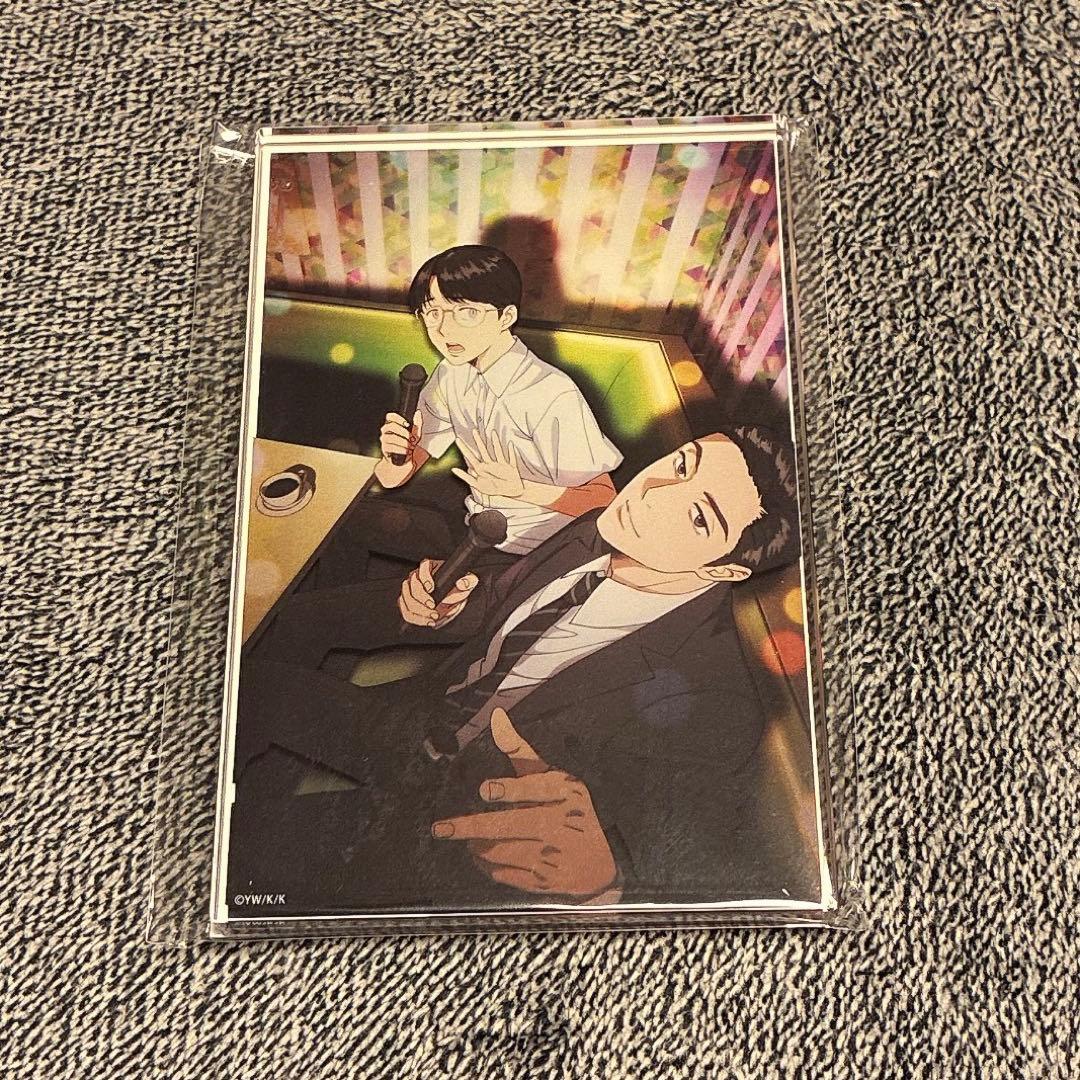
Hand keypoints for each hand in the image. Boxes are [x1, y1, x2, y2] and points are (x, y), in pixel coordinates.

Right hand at [379, 409, 422, 464]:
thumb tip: (418, 413)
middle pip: (390, 426)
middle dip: (403, 432)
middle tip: (411, 438)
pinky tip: (406, 451)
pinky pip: (390, 447)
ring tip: (410, 446)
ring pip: (391, 437)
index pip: (390, 416)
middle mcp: (386, 431)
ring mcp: (384, 440)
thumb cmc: (409, 444)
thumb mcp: (416, 433)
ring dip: (403, 442)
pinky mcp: (385, 449)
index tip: (407, 424)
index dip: (398, 418)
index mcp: (393, 424)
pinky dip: (400, 449)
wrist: (406, 459)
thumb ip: (417, 423)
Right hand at [397, 557, 477, 627]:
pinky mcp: (407, 603)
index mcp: (430, 567)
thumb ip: (468, 581)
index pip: (424, 567)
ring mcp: (410, 590)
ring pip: (407, 600)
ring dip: (419, 611)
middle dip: (422, 599)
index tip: (431, 588)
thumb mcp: (467, 583)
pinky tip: (428, 621)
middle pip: (413, 585)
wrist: (452, 600)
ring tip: (433, 616)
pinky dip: (416, 618)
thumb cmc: (457, 588)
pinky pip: (406, 612)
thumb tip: (462, 584)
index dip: (425, 577)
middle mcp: (417, 576)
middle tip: (433, 607)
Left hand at [431, 708, 617, 898]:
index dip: (511, 789)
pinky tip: (482, 857)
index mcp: (563, 793)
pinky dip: (488, 866)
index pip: (536, 789)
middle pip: (509, 825)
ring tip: (467, 840)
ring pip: (501, 851)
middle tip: (442, 829)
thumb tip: (497, 718)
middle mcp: (559, 823)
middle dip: (472, 828)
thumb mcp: (554, 777)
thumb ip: (520, 751)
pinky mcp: (544, 881)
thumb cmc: (569, 809)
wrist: (601, 863)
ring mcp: (551, 855)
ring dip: (476, 846)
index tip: (485, 789)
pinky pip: (505, 874)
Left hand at [451, 431, 524, 499]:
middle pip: (483, 450)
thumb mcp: (477, 485)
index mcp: (481, 469)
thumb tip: (453, 469)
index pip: (471, 457)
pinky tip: (510, 444)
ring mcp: (500, 465)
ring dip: (496, 442)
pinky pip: (511, 458)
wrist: (510, 492)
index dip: (464, 448)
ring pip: (497, 451)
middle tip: (474, 431)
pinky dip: (511, 452)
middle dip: (478, 441)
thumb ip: (465, 477)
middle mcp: (490, 464)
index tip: (457, 439)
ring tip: (493, 433)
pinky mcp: (510, 467)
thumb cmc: (494, 488)